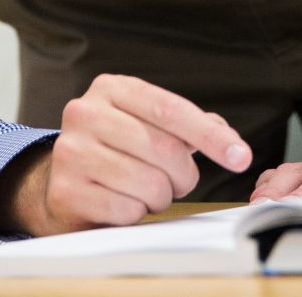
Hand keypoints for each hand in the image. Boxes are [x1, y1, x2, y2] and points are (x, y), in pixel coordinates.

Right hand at [0, 74, 251, 235]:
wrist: (60, 183)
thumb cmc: (115, 151)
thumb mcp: (147, 125)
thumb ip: (190, 126)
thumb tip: (227, 137)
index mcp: (110, 88)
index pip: (171, 109)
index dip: (211, 136)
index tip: (241, 156)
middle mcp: (85, 112)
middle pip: (164, 149)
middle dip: (184, 175)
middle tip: (178, 182)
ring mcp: (71, 151)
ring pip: (148, 182)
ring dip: (160, 196)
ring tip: (146, 191)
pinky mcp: (66, 190)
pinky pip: (126, 210)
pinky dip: (136, 213)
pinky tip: (123, 203)